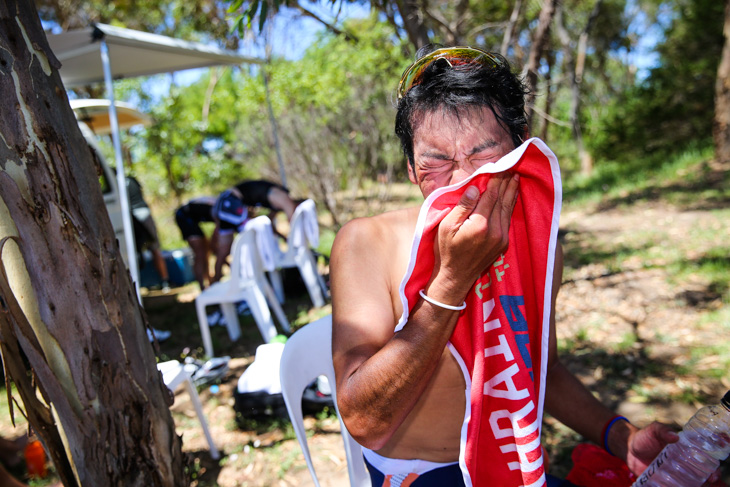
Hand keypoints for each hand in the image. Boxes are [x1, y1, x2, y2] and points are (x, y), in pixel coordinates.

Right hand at [429, 173, 519, 299]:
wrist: (456, 277)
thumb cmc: (446, 250)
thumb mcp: (447, 227)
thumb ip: (462, 207)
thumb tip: (476, 188)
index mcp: (480, 224)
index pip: (490, 195)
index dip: (495, 180)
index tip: (498, 166)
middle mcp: (495, 230)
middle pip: (502, 200)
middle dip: (506, 182)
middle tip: (511, 166)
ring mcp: (501, 238)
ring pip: (508, 209)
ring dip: (512, 192)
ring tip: (515, 177)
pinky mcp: (503, 243)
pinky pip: (508, 219)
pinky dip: (510, 205)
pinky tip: (511, 197)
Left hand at [627, 422, 725, 484]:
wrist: (628, 449)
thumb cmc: (643, 437)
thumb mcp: (653, 430)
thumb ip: (662, 431)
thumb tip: (675, 436)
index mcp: (684, 450)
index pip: (703, 458)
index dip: (711, 467)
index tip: (713, 473)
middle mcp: (682, 462)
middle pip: (700, 473)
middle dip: (707, 479)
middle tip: (708, 482)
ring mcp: (674, 472)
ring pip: (691, 482)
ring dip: (696, 485)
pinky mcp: (665, 480)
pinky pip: (676, 486)